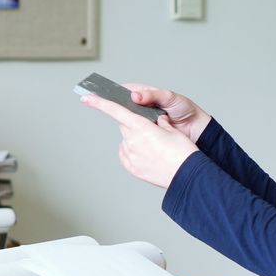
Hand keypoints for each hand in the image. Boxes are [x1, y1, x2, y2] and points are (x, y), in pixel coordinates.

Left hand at [81, 94, 198, 187]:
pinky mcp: (132, 168)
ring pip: (127, 140)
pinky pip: (127, 154)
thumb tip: (154, 121)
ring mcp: (130, 155)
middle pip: (125, 125)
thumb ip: (158, 122)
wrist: (188, 177)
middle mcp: (132, 141)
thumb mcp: (172, 130)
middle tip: (153, 130)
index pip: (116, 111)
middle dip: (134, 123)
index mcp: (141, 127)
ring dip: (136, 139)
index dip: (100, 103)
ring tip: (156, 147)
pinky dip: (134, 151)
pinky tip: (149, 155)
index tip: (87, 98)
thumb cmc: (183, 152)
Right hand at [124, 83, 212, 142]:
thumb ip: (153, 95)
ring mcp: (144, 120)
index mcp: (148, 94)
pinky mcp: (147, 132)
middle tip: (116, 109)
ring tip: (125, 119)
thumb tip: (136, 96)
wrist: (196, 129)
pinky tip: (132, 131)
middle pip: (126, 105)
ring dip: (128, 120)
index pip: (128, 90)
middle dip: (121, 107)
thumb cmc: (185, 110)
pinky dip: (134, 131)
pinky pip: (136, 131)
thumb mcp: (170, 97)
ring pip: (129, 119)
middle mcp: (144, 106)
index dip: (118, 91)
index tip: (108, 94)